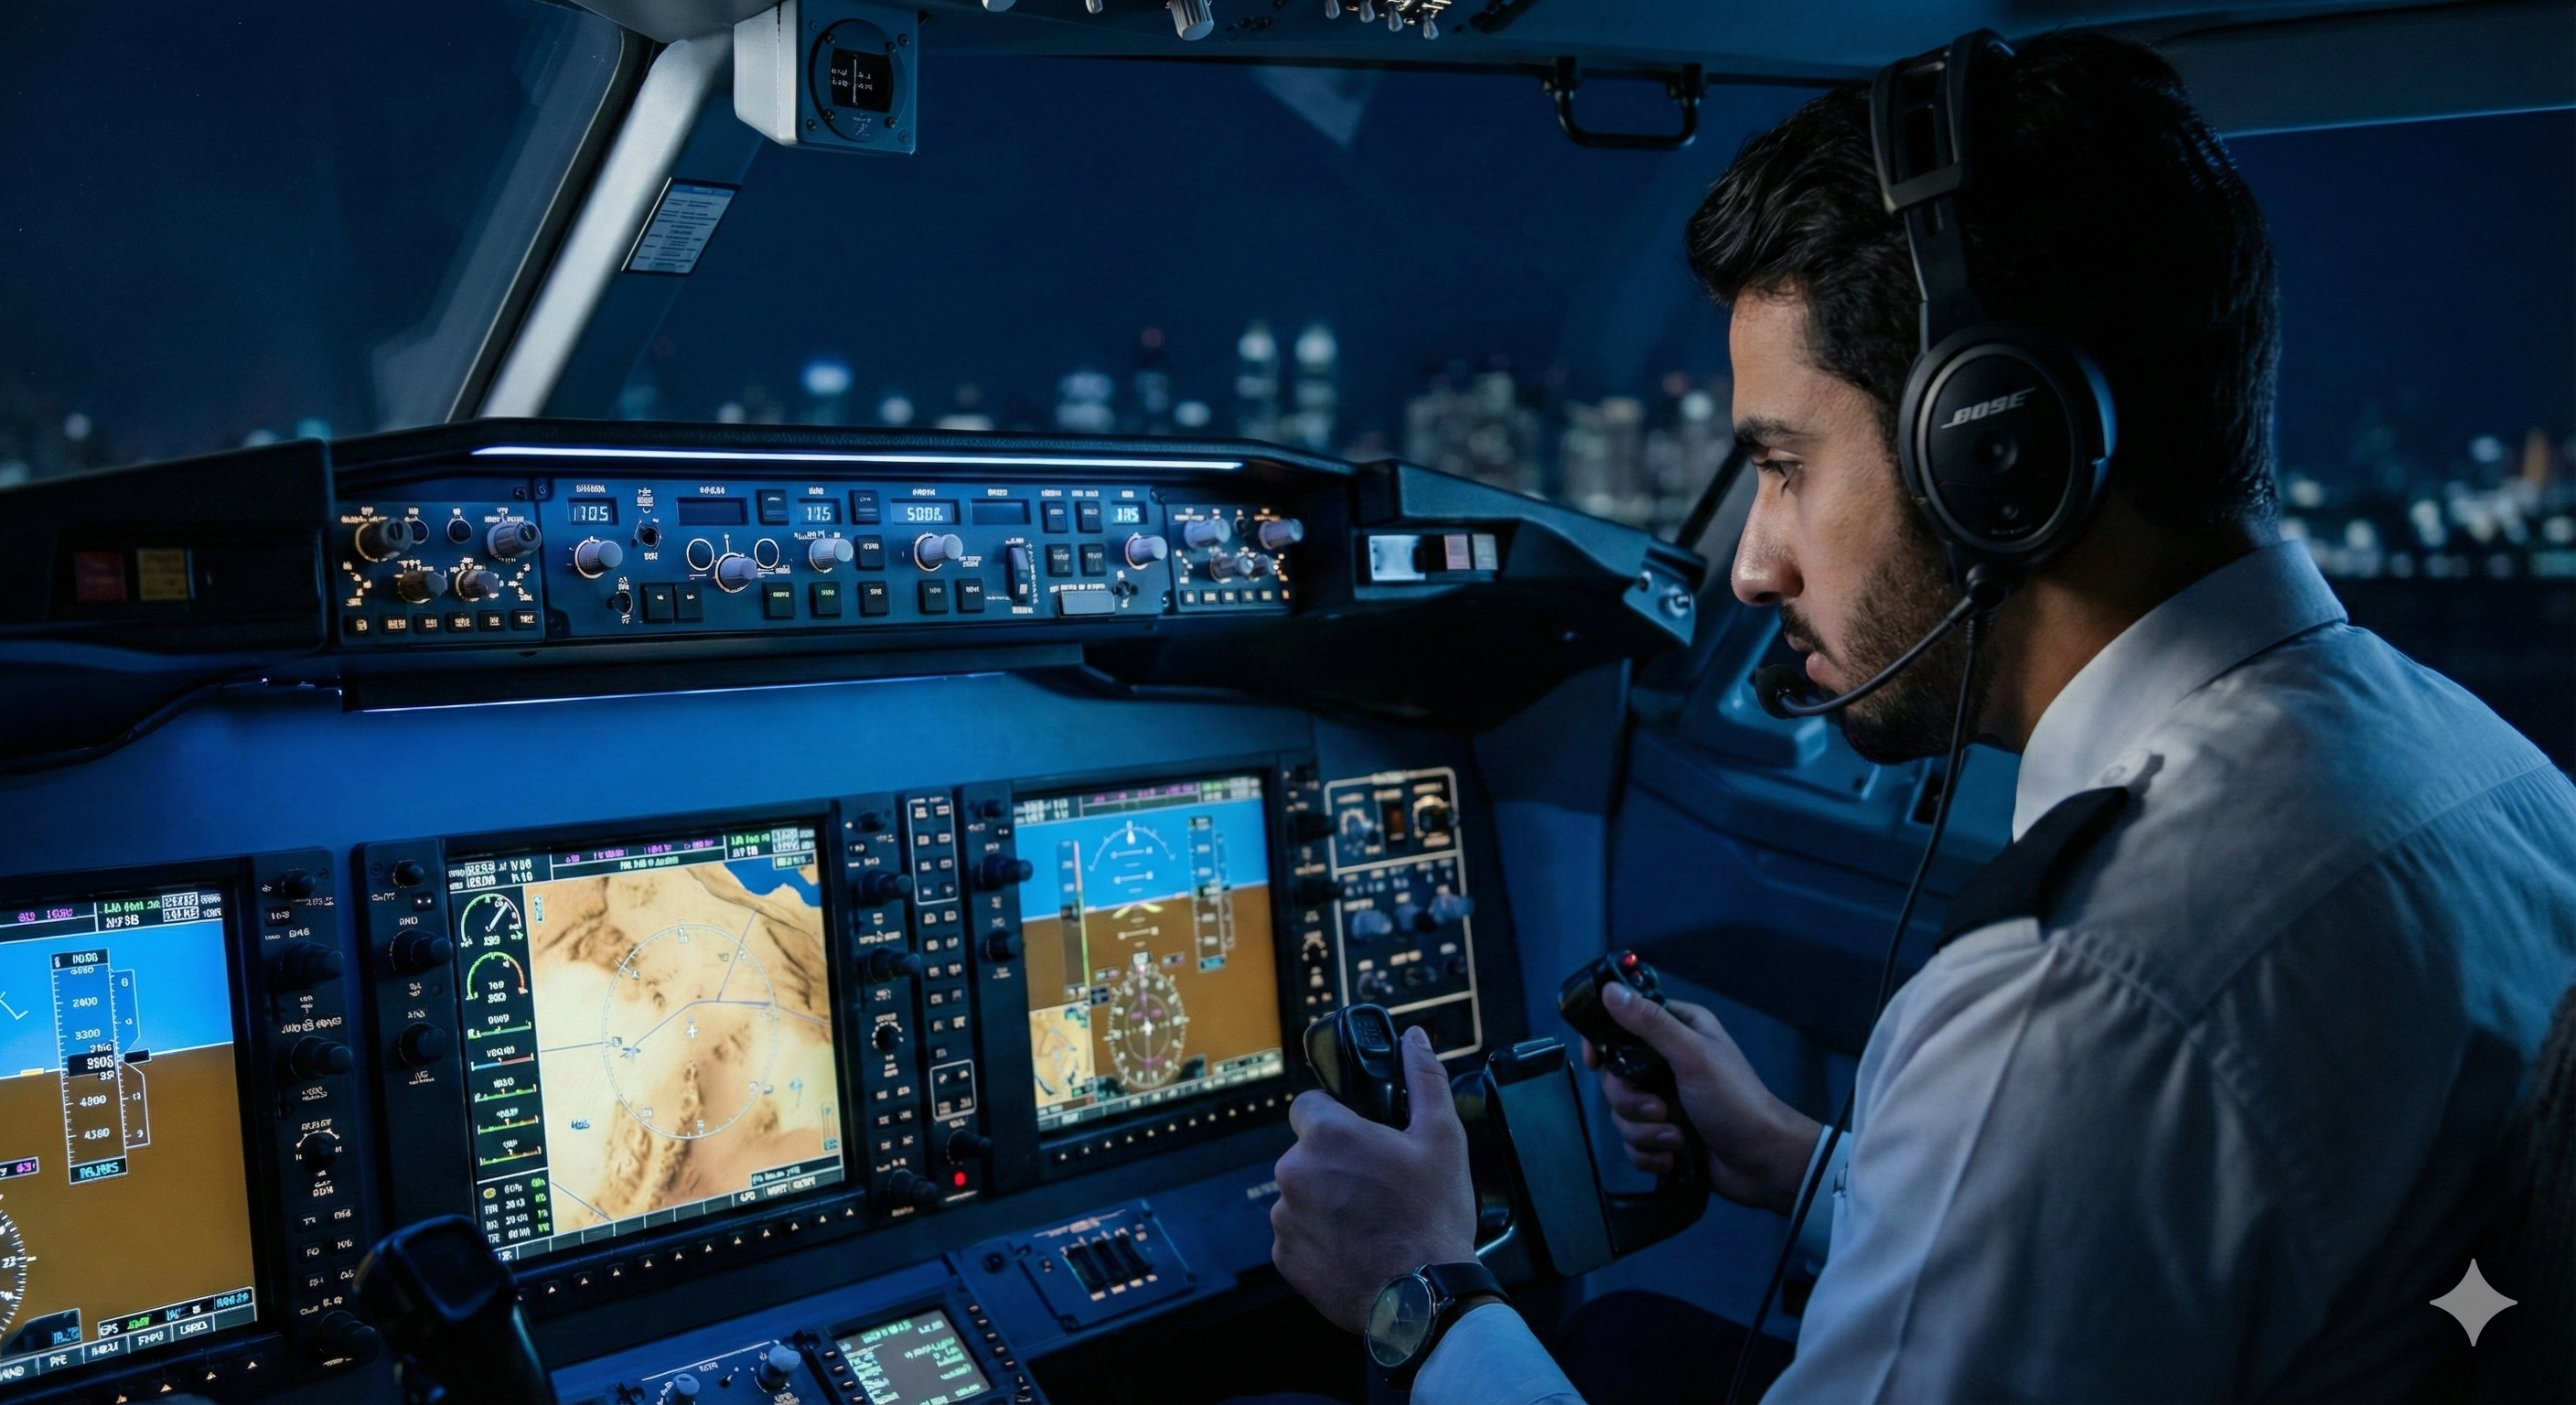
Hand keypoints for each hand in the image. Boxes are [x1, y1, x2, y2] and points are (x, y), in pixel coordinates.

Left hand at [1271, 1025, 1478, 1332]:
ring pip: (1302, 1195)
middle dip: (1336, 1166)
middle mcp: (1294, 1171)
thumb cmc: (1432, 1216)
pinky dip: (1320, 1239)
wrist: (1423, 1296)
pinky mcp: (1284, 1257)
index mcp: (1327, 1135)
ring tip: (1371, 1223)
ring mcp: (1285, 1217)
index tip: (1362, 1141)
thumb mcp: (1442, 1139)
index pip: (1309, 1107)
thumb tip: (1417, 1039)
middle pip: (1307, 1154)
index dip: (1337, 1120)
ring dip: (1326, 1203)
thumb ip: (1424, 1080)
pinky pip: (1298, 1235)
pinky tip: (1356, 1248)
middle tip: (1377, 1187)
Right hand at [1584, 982, 1819, 1213]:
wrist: (1763, 1162)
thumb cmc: (1733, 1100)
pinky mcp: (1663, 1134)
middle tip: (1659, 1110)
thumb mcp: (1692, 1055)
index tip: (1595, 1063)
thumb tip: (1608, 990)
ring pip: (1622, 1113)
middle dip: (1631, 1101)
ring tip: (1676, 1139)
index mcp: (1678, 1031)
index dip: (1603, 1041)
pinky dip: (1650, 1153)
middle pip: (1616, 1076)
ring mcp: (1665, 1100)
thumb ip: (1650, 1023)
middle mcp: (1668, 1062)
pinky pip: (1633, 1142)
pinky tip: (1672, 1158)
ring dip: (1645, 1132)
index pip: (1624, 1023)